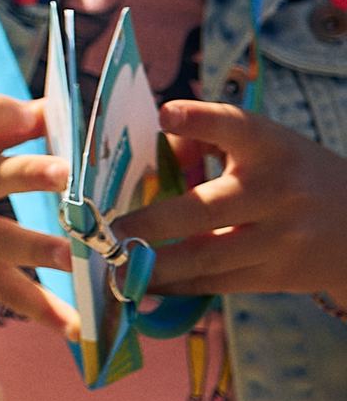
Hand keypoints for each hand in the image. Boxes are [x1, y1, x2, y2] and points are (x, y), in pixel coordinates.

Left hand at [112, 101, 346, 297]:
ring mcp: (280, 239)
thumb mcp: (266, 144)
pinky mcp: (278, 276)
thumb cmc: (293, 175)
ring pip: (206, 257)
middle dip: (150, 224)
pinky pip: (218, 284)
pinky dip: (176, 285)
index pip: (235, 126)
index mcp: (271, 147)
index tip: (164, 115)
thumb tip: (152, 155)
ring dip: (153, 265)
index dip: (199, 119)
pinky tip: (144, 282)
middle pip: (205, 210)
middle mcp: (277, 192)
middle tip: (108, 230)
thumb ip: (209, 138)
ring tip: (113, 264)